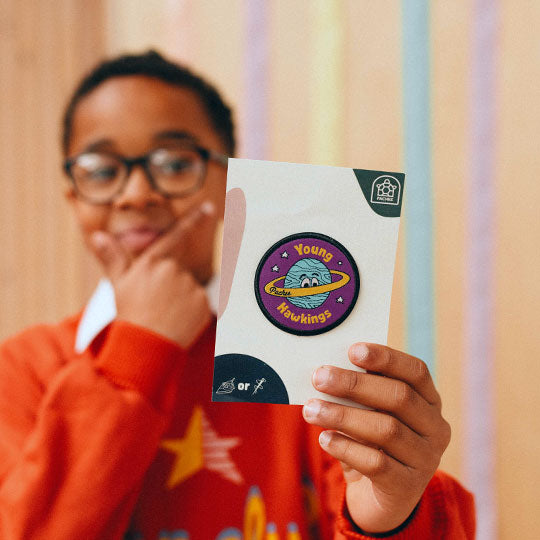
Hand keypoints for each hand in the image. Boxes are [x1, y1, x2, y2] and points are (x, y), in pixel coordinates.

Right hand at [90, 202, 214, 347]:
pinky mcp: (203, 303)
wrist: (143, 346)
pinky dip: (191, 310)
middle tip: (155, 303)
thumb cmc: (128, 314)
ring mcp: (190, 286)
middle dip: (169, 284)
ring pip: (188, 287)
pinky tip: (176, 321)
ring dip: (180, 297)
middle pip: (178, 270)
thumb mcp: (117, 284)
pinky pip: (199, 302)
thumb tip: (99, 236)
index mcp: (153, 262)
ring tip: (163, 314)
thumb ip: (112, 258)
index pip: (177, 235)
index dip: (194, 219)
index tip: (209, 207)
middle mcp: (174, 270)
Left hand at [302, 343, 450, 533]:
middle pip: (399, 397)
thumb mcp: (371, 413)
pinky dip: (347, 448)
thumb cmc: (371, 442)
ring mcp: (426, 459)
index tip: (352, 350)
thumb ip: (361, 393)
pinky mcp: (407, 488)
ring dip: (342, 416)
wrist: (379, 499)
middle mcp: (435, 428)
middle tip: (319, 377)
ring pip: (386, 429)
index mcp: (429, 401)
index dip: (386, 358)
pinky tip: (325, 439)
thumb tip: (328, 372)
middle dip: (354, 385)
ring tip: (311, 410)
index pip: (416, 371)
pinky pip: (377, 464)